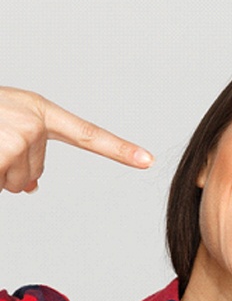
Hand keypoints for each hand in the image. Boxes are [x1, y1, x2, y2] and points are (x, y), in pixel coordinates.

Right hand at [0, 87, 153, 192]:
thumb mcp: (6, 130)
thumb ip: (26, 156)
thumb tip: (32, 189)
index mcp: (40, 111)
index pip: (88, 135)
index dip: (119, 150)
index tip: (148, 160)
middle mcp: (34, 119)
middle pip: (35, 175)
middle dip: (10, 171)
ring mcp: (19, 132)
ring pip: (17, 183)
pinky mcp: (4, 146)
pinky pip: (3, 181)